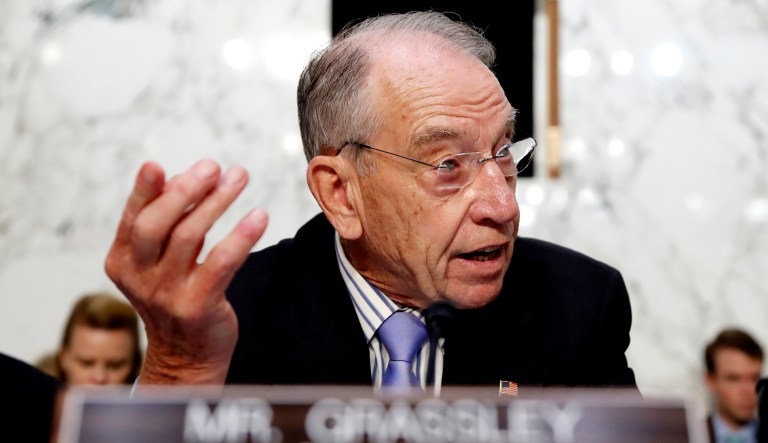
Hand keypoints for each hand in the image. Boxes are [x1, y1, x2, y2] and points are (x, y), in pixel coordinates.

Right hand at [105, 160, 267, 384]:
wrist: (187, 355)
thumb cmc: (176, 295)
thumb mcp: (160, 260)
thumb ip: (167, 222)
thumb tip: (181, 178)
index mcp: (122, 259)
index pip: (133, 216)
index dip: (144, 190)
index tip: (156, 165)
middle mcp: (139, 277)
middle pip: (155, 224)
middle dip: (184, 191)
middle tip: (212, 166)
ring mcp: (167, 293)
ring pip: (189, 237)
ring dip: (217, 201)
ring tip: (238, 177)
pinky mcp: (197, 305)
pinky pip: (221, 263)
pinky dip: (241, 236)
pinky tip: (259, 215)